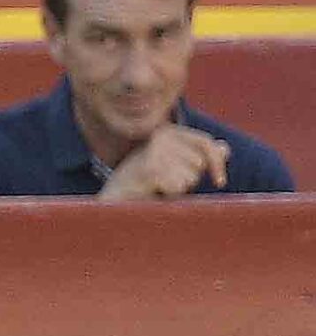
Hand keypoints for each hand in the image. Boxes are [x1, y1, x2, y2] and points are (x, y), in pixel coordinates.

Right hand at [99, 124, 227, 198]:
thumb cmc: (141, 186)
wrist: (111, 204)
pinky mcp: (151, 169)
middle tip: (163, 183)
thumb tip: (225, 148)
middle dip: (188, 179)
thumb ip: (197, 156)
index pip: (206, 144)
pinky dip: (169, 196)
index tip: (220, 182)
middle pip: (199, 162)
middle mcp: (161, 135)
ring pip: (190, 176)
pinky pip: (178, 187)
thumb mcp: (171, 167)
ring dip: (177, 188)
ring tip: (155, 187)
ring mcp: (154, 151)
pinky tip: (150, 193)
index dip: (217, 164)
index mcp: (166, 131)